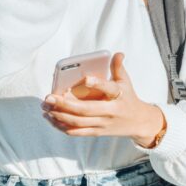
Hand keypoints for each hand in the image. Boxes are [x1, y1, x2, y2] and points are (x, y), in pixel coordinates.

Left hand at [41, 52, 165, 146]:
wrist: (139, 122)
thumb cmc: (128, 98)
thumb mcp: (126, 82)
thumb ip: (118, 68)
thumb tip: (118, 53)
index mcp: (118, 96)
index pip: (109, 88)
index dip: (98, 84)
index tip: (85, 78)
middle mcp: (110, 111)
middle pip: (85, 110)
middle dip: (64, 104)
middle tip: (48, 98)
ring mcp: (103, 124)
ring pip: (78, 122)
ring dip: (59, 116)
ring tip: (45, 108)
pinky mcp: (97, 132)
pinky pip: (78, 132)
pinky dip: (63, 127)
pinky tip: (51, 119)